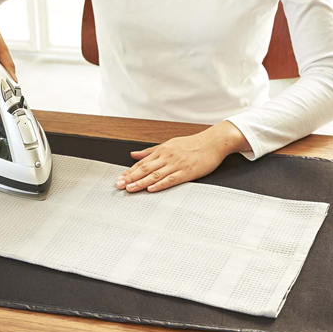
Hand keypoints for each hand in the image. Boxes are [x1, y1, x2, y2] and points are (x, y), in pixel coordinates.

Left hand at [115, 121, 250, 192]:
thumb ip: (150, 151)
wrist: (213, 142)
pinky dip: (160, 184)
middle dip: (130, 178)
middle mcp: (167, 157)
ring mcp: (176, 165)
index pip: (142, 163)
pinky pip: (171, 179)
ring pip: (155, 175)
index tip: (119, 179)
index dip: (129, 172)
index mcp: (162, 151)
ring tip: (130, 189)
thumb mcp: (168, 144)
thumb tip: (133, 154)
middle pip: (145, 169)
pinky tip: (151, 188)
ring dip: (141, 182)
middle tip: (119, 185)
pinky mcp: (187, 172)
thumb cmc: (192, 144)